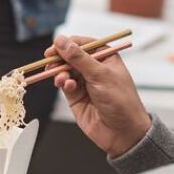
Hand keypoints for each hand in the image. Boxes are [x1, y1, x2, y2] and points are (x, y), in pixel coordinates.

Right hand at [48, 35, 150, 157]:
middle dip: (60, 59)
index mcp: (105, 57)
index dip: (68, 44)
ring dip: (60, 72)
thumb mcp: (100, 75)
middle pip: (70, 56)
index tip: (55, 46)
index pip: (83, 44)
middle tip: (50, 62)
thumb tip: (61, 41)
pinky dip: (63, 83)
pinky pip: (65, 84)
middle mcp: (94, 68)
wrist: (123, 132)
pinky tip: (67, 86)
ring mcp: (84, 82)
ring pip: (64, 70)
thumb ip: (78, 58)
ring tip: (61, 78)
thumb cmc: (121, 101)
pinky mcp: (76, 96)